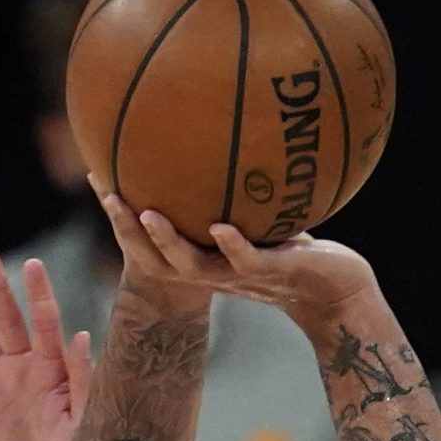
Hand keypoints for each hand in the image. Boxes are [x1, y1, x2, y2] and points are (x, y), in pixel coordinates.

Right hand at [100, 182, 377, 326]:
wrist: (339, 295)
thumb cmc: (305, 259)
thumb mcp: (270, 226)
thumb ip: (248, 198)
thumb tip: (238, 145)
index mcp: (209, 260)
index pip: (154, 243)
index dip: (125, 217)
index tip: (101, 180)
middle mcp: (217, 271)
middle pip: (156, 257)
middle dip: (128, 228)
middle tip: (107, 194)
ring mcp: (242, 274)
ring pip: (191, 265)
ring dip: (167, 240)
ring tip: (147, 214)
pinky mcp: (273, 273)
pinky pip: (245, 260)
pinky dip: (231, 245)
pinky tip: (220, 227)